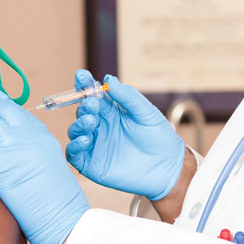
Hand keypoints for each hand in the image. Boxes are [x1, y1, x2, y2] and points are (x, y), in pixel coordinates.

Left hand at [0, 85, 89, 243]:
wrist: (61, 216)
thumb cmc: (57, 197)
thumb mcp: (49, 162)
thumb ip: (32, 147)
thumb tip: (16, 144)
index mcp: (41, 133)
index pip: (17, 110)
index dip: (1, 100)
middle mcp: (28, 134)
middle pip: (2, 108)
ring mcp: (13, 146)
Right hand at [66, 70, 184, 200]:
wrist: (169, 167)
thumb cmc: (159, 138)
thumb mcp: (145, 112)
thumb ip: (127, 96)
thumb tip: (109, 79)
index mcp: (111, 112)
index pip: (92, 95)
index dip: (85, 84)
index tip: (81, 75)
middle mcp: (100, 127)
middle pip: (82, 111)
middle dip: (84, 105)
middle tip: (92, 103)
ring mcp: (95, 145)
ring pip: (75, 130)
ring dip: (79, 123)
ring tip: (91, 121)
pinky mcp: (92, 164)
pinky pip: (74, 154)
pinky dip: (74, 145)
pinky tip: (86, 139)